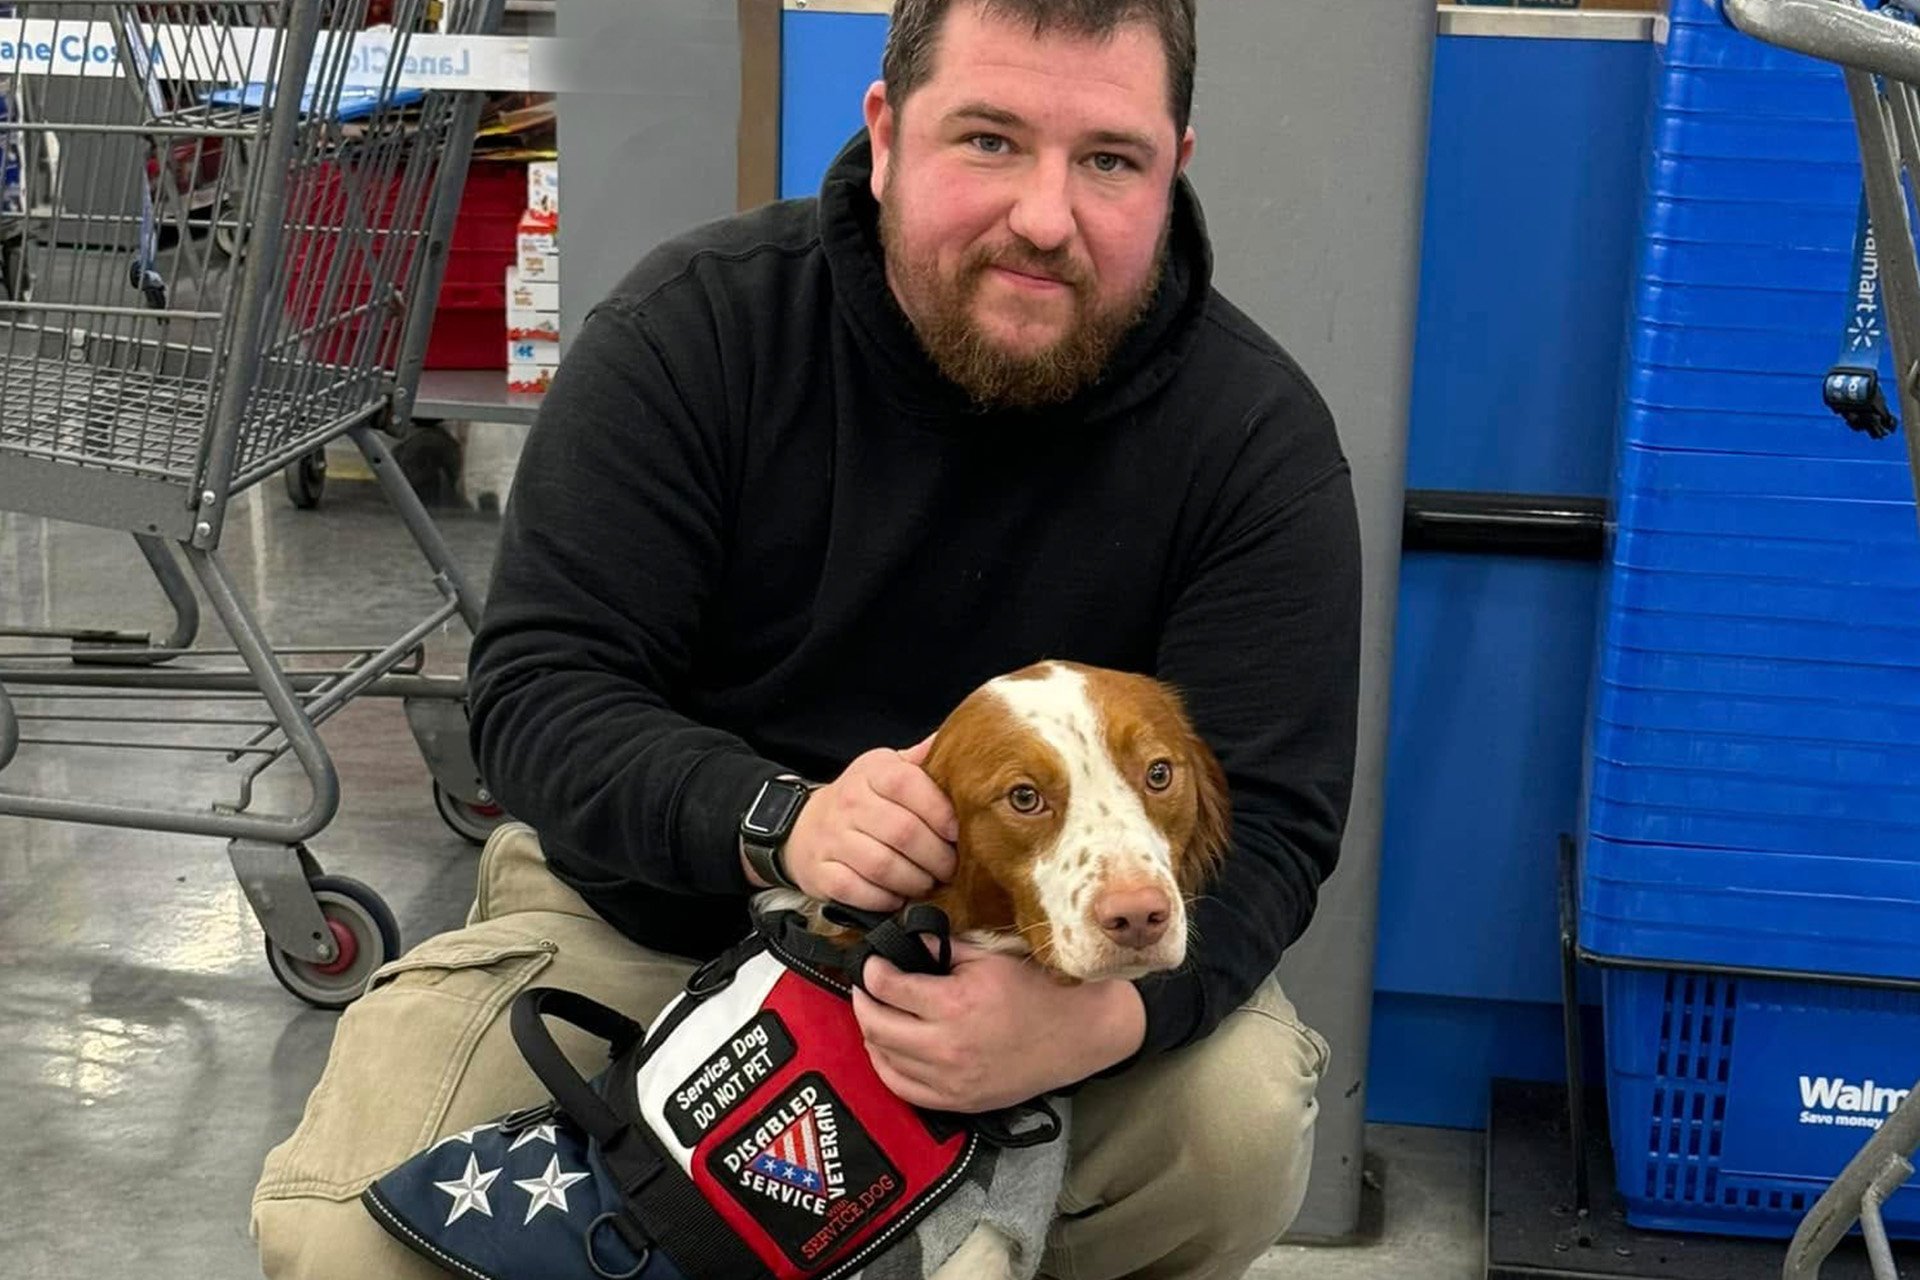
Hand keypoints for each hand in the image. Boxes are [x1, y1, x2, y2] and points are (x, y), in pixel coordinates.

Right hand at [780, 737, 957, 910]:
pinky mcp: (820, 872)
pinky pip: (857, 890)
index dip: (940, 811)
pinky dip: (883, 899)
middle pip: (903, 832)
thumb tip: (963, 740)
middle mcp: (849, 801)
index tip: (958, 832)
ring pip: (883, 866)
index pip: (907, 784)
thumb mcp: (887, 770)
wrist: (803, 826)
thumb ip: (923, 760)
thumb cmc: (861, 800)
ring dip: (914, 881)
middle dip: (936, 857)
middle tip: (950, 867)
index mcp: (872, 772)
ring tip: (927, 883)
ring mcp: (832, 838)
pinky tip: (896, 896)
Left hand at [852, 943, 1147, 1112]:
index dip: (873, 970)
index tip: (873, 961)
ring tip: (876, 1012)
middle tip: (866, 985)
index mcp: (954, 1004)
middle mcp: (946, 1047)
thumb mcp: (989, 958)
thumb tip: (905, 939)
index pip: (889, 987)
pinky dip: (885, 1066)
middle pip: (876, 1025)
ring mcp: (950, 1081)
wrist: (1076, 1035)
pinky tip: (886, 1048)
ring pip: (884, 1059)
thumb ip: (943, 949)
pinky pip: (902, 1088)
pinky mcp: (957, 1102)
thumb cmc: (1035, 989)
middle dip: (863, 1000)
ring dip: (871, 1032)